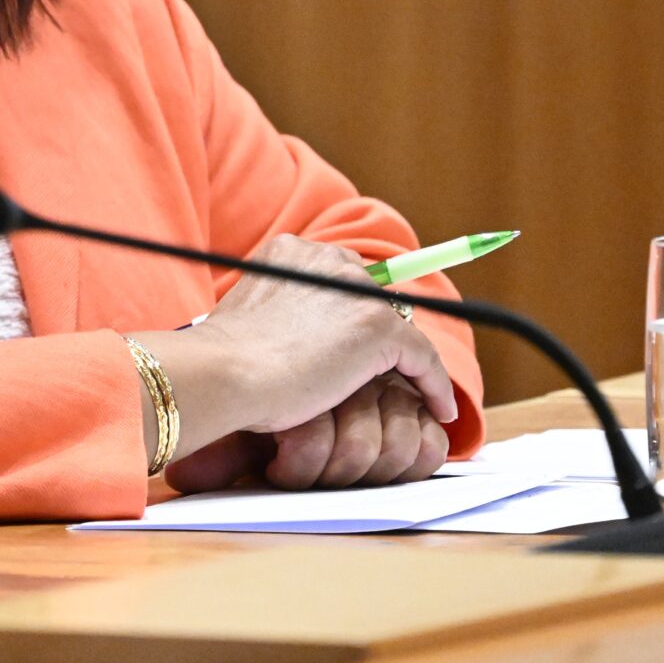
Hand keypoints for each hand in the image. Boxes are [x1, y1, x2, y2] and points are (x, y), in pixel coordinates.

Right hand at [129, 235, 458, 467]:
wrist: (223, 373)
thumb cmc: (223, 362)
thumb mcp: (250, 320)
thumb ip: (282, 315)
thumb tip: (300, 341)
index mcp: (290, 252)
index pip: (339, 278)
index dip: (349, 313)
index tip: (354, 346)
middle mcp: (326, 258)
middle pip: (373, 295)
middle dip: (378, 332)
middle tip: (388, 373)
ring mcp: (355, 290)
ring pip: (399, 324)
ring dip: (406, 360)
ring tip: (419, 393)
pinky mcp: (378, 326)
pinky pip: (423, 357)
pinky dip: (435, 385)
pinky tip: (440, 410)